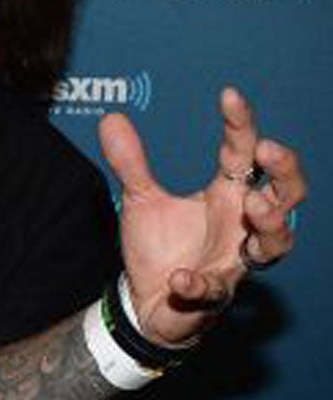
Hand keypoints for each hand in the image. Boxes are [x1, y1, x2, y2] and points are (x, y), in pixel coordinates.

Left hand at [99, 86, 305, 343]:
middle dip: (286, 171)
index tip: (229, 96)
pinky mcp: (214, 295)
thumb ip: (130, 163)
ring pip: (276, 243)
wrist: (147, 303)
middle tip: (267, 149)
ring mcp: (233, 261)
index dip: (242, 124)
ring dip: (271, 223)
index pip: (244, 153)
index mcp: (227, 195)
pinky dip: (198, 284)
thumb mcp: (141, 200)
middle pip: (287, 193)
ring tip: (254, 205)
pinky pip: (214, 290)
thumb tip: (112, 119)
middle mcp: (240, 225)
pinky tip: (180, 277)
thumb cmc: (160, 247)